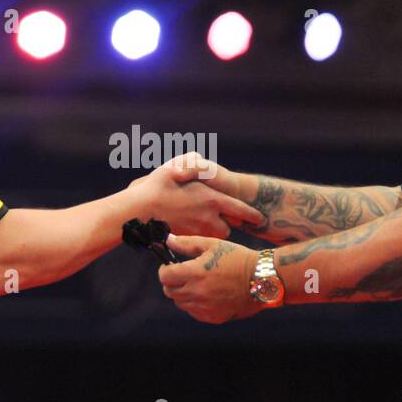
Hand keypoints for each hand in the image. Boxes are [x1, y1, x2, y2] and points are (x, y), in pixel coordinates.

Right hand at [128, 157, 261, 238]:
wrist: (140, 209)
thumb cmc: (158, 185)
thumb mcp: (177, 165)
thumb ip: (191, 161)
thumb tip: (197, 158)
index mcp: (212, 199)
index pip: (241, 210)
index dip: (252, 215)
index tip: (260, 219)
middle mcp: (209, 218)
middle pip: (228, 228)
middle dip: (225, 225)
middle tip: (219, 219)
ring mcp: (198, 231)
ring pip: (214, 237)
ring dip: (212, 233)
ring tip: (202, 226)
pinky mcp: (187, 240)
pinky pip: (199, 242)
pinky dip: (198, 239)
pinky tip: (188, 230)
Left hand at [157, 234, 261, 323]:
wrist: (262, 278)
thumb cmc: (237, 258)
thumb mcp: (212, 245)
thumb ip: (187, 243)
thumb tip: (168, 240)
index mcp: (195, 273)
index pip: (164, 276)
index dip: (164, 270)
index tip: (171, 266)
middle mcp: (197, 292)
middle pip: (169, 291)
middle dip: (172, 282)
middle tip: (183, 274)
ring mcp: (205, 307)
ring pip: (180, 303)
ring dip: (183, 293)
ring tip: (197, 283)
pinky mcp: (213, 317)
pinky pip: (194, 313)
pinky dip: (195, 304)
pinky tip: (207, 294)